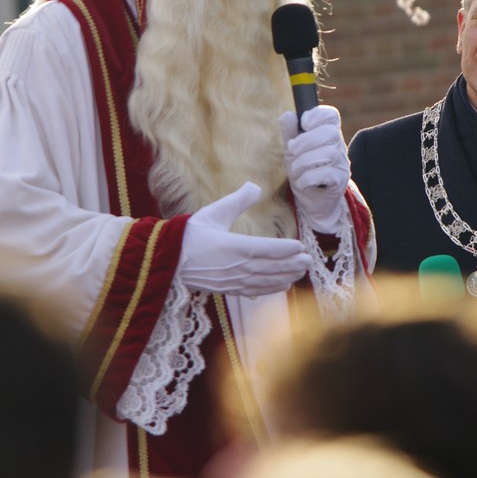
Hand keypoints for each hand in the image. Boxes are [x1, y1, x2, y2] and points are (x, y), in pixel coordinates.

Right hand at [178, 182, 313, 294]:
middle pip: (270, 267)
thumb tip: (255, 186)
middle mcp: (235, 266)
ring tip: (301, 272)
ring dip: (285, 277)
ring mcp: (232, 280)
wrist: (167, 260)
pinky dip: (271, 289)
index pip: (265, 249)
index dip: (284, 249)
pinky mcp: (228, 289)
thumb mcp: (214, 212)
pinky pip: (254, 291)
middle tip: (309, 261)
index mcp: (232, 247)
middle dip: (291, 264)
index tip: (300, 247)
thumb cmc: (191, 234)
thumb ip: (237, 200)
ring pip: (264, 280)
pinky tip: (284, 286)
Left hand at [279, 105, 349, 232]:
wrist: (311, 202)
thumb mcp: (292, 151)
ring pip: (328, 154)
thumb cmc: (303, 171)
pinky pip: (327, 174)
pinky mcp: (340, 181)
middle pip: (330, 133)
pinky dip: (309, 178)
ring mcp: (341, 164)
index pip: (332, 115)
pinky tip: (302, 182)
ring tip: (295, 170)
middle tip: (291, 150)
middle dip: (306, 140)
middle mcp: (338, 146)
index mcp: (328, 134)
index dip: (318, 114)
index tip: (304, 123)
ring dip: (304, 162)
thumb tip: (286, 115)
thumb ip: (290, 133)